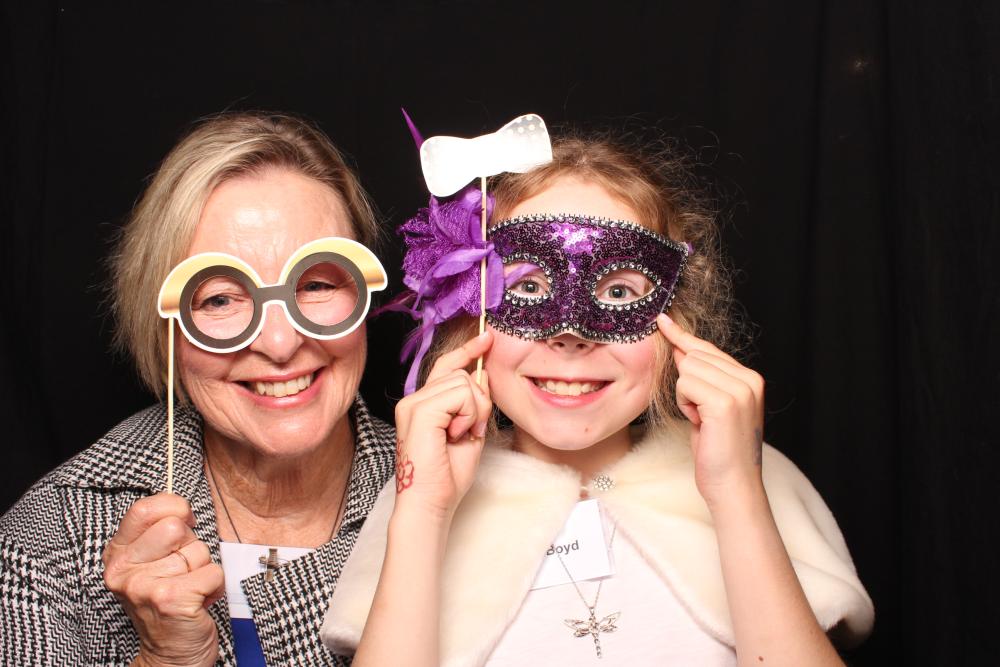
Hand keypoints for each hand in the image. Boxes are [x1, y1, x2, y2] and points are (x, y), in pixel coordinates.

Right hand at [102, 493, 223, 666]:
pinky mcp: (170, 600)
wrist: (170, 656)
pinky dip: (214, 587)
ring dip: (203, 571)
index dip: (174, 509)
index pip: (146, 509)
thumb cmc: (167, 604)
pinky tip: (197, 602)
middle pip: (177, 527)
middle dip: (191, 547)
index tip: (184, 523)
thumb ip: (160, 534)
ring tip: (188, 589)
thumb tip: (183, 507)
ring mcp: (145, 585)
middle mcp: (124, 570)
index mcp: (118, 555)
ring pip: (199, 552)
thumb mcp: (151, 565)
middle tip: (183, 572)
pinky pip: (213, 572)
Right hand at [393, 330, 493, 518]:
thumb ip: (475, 403)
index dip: (467, 350)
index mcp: (424, 404)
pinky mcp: (419, 411)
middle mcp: (414, 400)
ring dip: (474, 412)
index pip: (446, 366)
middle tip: (469, 432)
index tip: (486, 336)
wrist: (431, 503)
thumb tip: (482, 374)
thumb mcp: (470, 432)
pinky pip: (460, 395)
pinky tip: (455, 435)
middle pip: (462, 374)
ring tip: (460, 436)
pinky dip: (468, 416)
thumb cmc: (448, 477)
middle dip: (479, 403)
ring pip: (464, 383)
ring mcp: (413, 404)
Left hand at [657, 314, 765, 507]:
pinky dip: (685, 404)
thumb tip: (681, 349)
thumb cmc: (720, 451)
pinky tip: (700, 423)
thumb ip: (702, 377)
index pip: (708, 349)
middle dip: (687, 385)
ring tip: (703, 420)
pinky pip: (685, 384)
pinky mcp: (725, 402)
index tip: (663, 321)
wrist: (733, 486)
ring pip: (688, 369)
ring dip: (685, 396)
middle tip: (700, 414)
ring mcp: (740, 389)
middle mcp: (750, 379)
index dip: (683, 337)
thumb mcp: (711, 408)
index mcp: (751, 379)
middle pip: (695, 356)